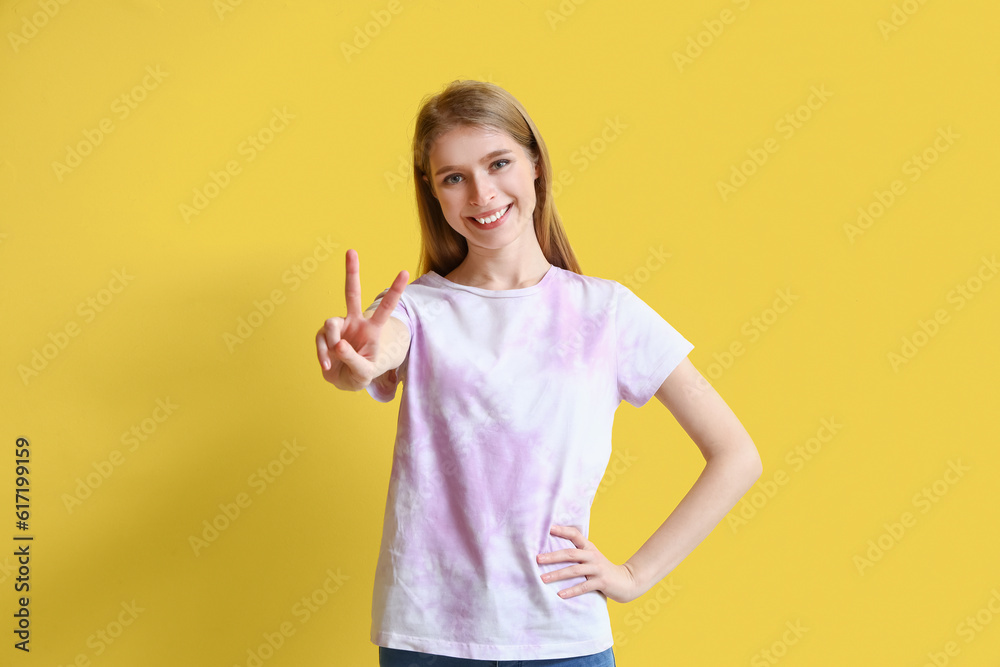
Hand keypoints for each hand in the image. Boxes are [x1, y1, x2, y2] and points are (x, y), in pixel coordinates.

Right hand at [315, 249, 407, 390]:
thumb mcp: (364, 372)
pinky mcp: (324, 335)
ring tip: (334, 360)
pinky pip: (321, 340)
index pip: (386, 308)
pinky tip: (328, 365)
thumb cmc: (361, 373)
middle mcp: (355, 322)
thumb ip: (354, 360)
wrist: (345, 380)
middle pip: (352, 293)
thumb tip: (339, 344)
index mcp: (372, 329)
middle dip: (351, 272)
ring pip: (330, 323)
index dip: (394, 291)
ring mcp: (339, 327)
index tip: (404, 272)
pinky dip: (323, 354)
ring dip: (331, 343)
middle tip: (351, 251)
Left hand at [535, 525, 642, 603]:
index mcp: (589, 548)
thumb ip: (578, 553)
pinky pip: (584, 587)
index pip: (575, 534)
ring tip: (543, 579)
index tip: (548, 528)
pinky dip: (571, 591)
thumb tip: (554, 551)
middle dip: (552, 556)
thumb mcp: (592, 557)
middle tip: (537, 559)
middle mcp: (593, 556)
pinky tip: (560, 594)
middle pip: (570, 554)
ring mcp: (597, 569)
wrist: (627, 581)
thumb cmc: (603, 569)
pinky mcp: (601, 582)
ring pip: (574, 570)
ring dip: (557, 574)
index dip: (562, 530)